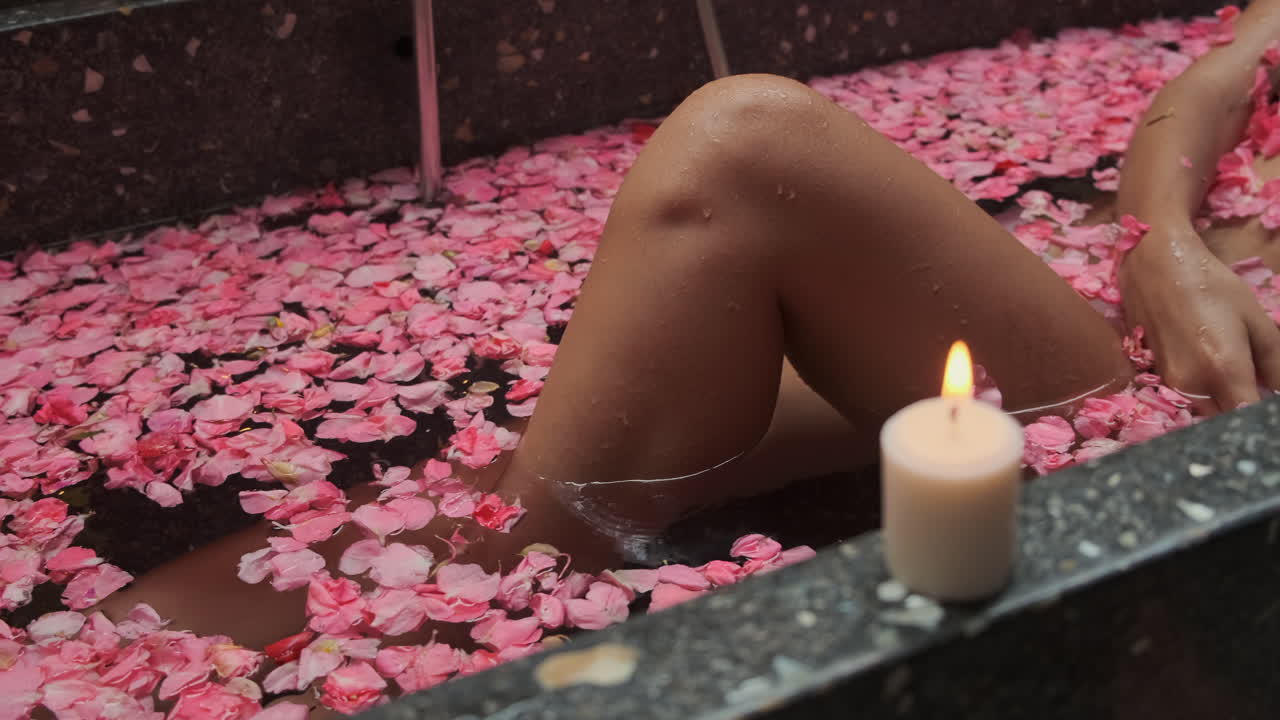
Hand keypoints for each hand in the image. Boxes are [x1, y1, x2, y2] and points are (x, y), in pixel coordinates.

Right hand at [1119, 221, 1279, 413]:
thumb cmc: (1212, 285)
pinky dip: (1208, 392)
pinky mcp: (1159, 377)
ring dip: (1225, 403)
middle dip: (1244, 410)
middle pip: (1226, 419)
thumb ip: (1274, 362)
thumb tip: (1278, 390)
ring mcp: (1171, 383)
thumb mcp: (1255, 319)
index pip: (1249, 416)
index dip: (1264, 416)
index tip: (1270, 405)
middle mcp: (1193, 385)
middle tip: (1258, 388)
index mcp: (1224, 370)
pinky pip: (1191, 397)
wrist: (1156, 266)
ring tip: (1239, 379)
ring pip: (1207, 411)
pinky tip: (1213, 368)